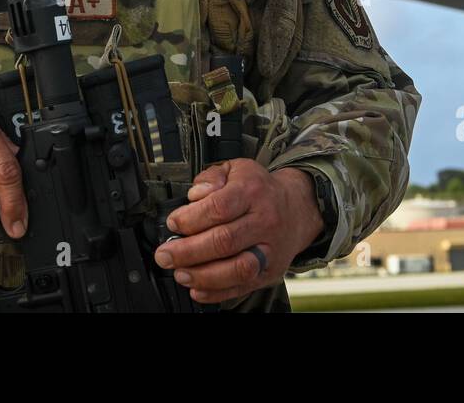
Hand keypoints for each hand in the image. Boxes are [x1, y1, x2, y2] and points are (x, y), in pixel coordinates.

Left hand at [153, 160, 323, 303]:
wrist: (298, 207)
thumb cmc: (260, 189)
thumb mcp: (237, 169)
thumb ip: (211, 177)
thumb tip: (195, 194)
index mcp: (252, 191)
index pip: (219, 207)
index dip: (191, 218)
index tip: (173, 224)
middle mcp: (264, 220)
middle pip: (224, 241)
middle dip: (188, 251)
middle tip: (165, 255)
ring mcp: (270, 249)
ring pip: (237, 268)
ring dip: (203, 275)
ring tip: (180, 273)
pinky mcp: (271, 271)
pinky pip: (244, 287)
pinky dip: (217, 293)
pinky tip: (197, 289)